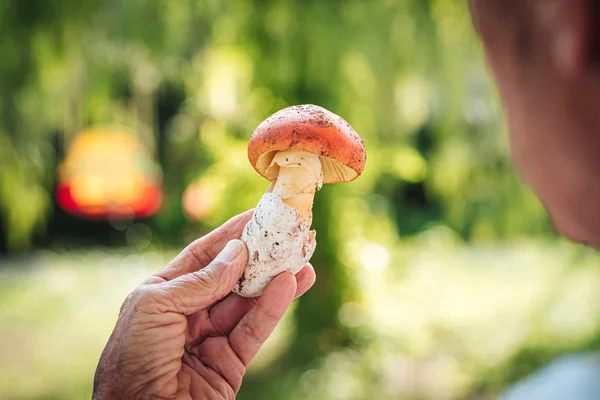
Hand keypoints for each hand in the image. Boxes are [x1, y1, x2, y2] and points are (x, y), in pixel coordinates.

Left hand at [92, 210, 315, 398]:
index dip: (229, 236)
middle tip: (286, 235)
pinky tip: (289, 286)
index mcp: (163, 295)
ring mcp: (210, 340)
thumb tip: (237, 252)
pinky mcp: (230, 365)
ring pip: (248, 303)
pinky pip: (254, 330)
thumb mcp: (156, 307)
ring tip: (301, 259)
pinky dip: (272, 308)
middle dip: (258, 257)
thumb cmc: (131, 360)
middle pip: (230, 278)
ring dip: (274, 281)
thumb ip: (200, 281)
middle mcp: (188, 314)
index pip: (202, 257)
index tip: (255, 215)